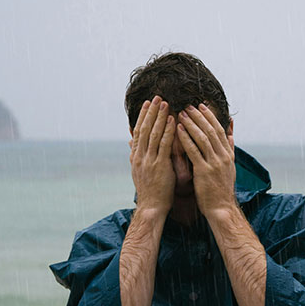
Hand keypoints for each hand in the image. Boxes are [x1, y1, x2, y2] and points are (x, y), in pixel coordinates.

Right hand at [130, 95, 176, 217]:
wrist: (151, 207)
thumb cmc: (149, 191)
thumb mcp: (138, 171)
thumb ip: (135, 155)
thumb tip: (131, 143)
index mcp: (135, 157)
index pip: (138, 131)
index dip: (143, 116)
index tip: (147, 103)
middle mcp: (140, 156)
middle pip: (145, 129)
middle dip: (151, 112)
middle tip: (157, 97)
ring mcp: (149, 160)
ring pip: (154, 134)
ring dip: (160, 117)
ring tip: (165, 103)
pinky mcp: (159, 166)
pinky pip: (164, 145)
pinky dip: (168, 131)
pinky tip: (173, 121)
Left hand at [176, 103, 236, 218]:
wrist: (221, 208)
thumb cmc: (221, 189)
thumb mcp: (230, 166)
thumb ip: (229, 147)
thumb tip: (231, 129)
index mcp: (228, 154)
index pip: (219, 130)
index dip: (210, 116)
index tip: (201, 105)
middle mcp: (223, 156)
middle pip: (211, 130)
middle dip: (199, 116)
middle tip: (188, 105)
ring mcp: (214, 163)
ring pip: (203, 138)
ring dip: (191, 124)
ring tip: (181, 113)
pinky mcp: (204, 172)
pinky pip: (194, 151)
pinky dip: (186, 138)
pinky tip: (177, 130)